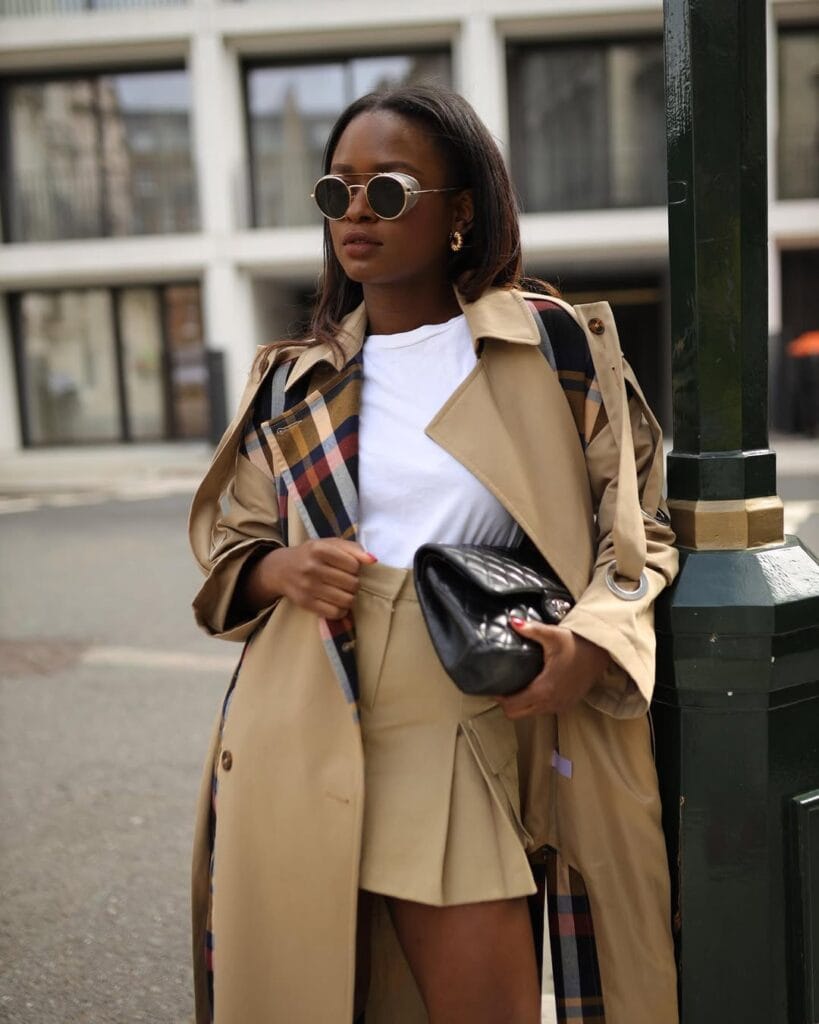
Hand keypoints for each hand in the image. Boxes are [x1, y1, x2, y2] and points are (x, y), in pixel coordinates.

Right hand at [249, 539, 376, 619]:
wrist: (281, 569)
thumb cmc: (310, 555)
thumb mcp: (328, 544)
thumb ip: (352, 548)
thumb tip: (373, 560)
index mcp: (319, 549)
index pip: (354, 565)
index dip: (355, 568)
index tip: (348, 567)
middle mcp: (312, 567)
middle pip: (352, 583)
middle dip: (353, 583)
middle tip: (345, 581)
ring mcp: (308, 587)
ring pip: (346, 600)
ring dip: (349, 597)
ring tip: (342, 591)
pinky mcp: (305, 603)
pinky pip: (335, 612)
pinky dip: (341, 610)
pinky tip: (336, 603)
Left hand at [494, 620, 609, 718]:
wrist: (601, 654)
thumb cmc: (578, 645)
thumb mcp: (553, 636)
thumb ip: (531, 630)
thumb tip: (512, 621)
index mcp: (544, 689)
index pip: (512, 705)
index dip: (499, 697)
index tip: (494, 684)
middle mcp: (551, 702)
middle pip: (517, 714)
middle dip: (506, 703)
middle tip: (502, 685)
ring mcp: (559, 706)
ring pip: (530, 713)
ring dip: (520, 704)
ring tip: (515, 685)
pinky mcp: (566, 705)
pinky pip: (543, 710)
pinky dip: (533, 704)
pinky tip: (532, 687)